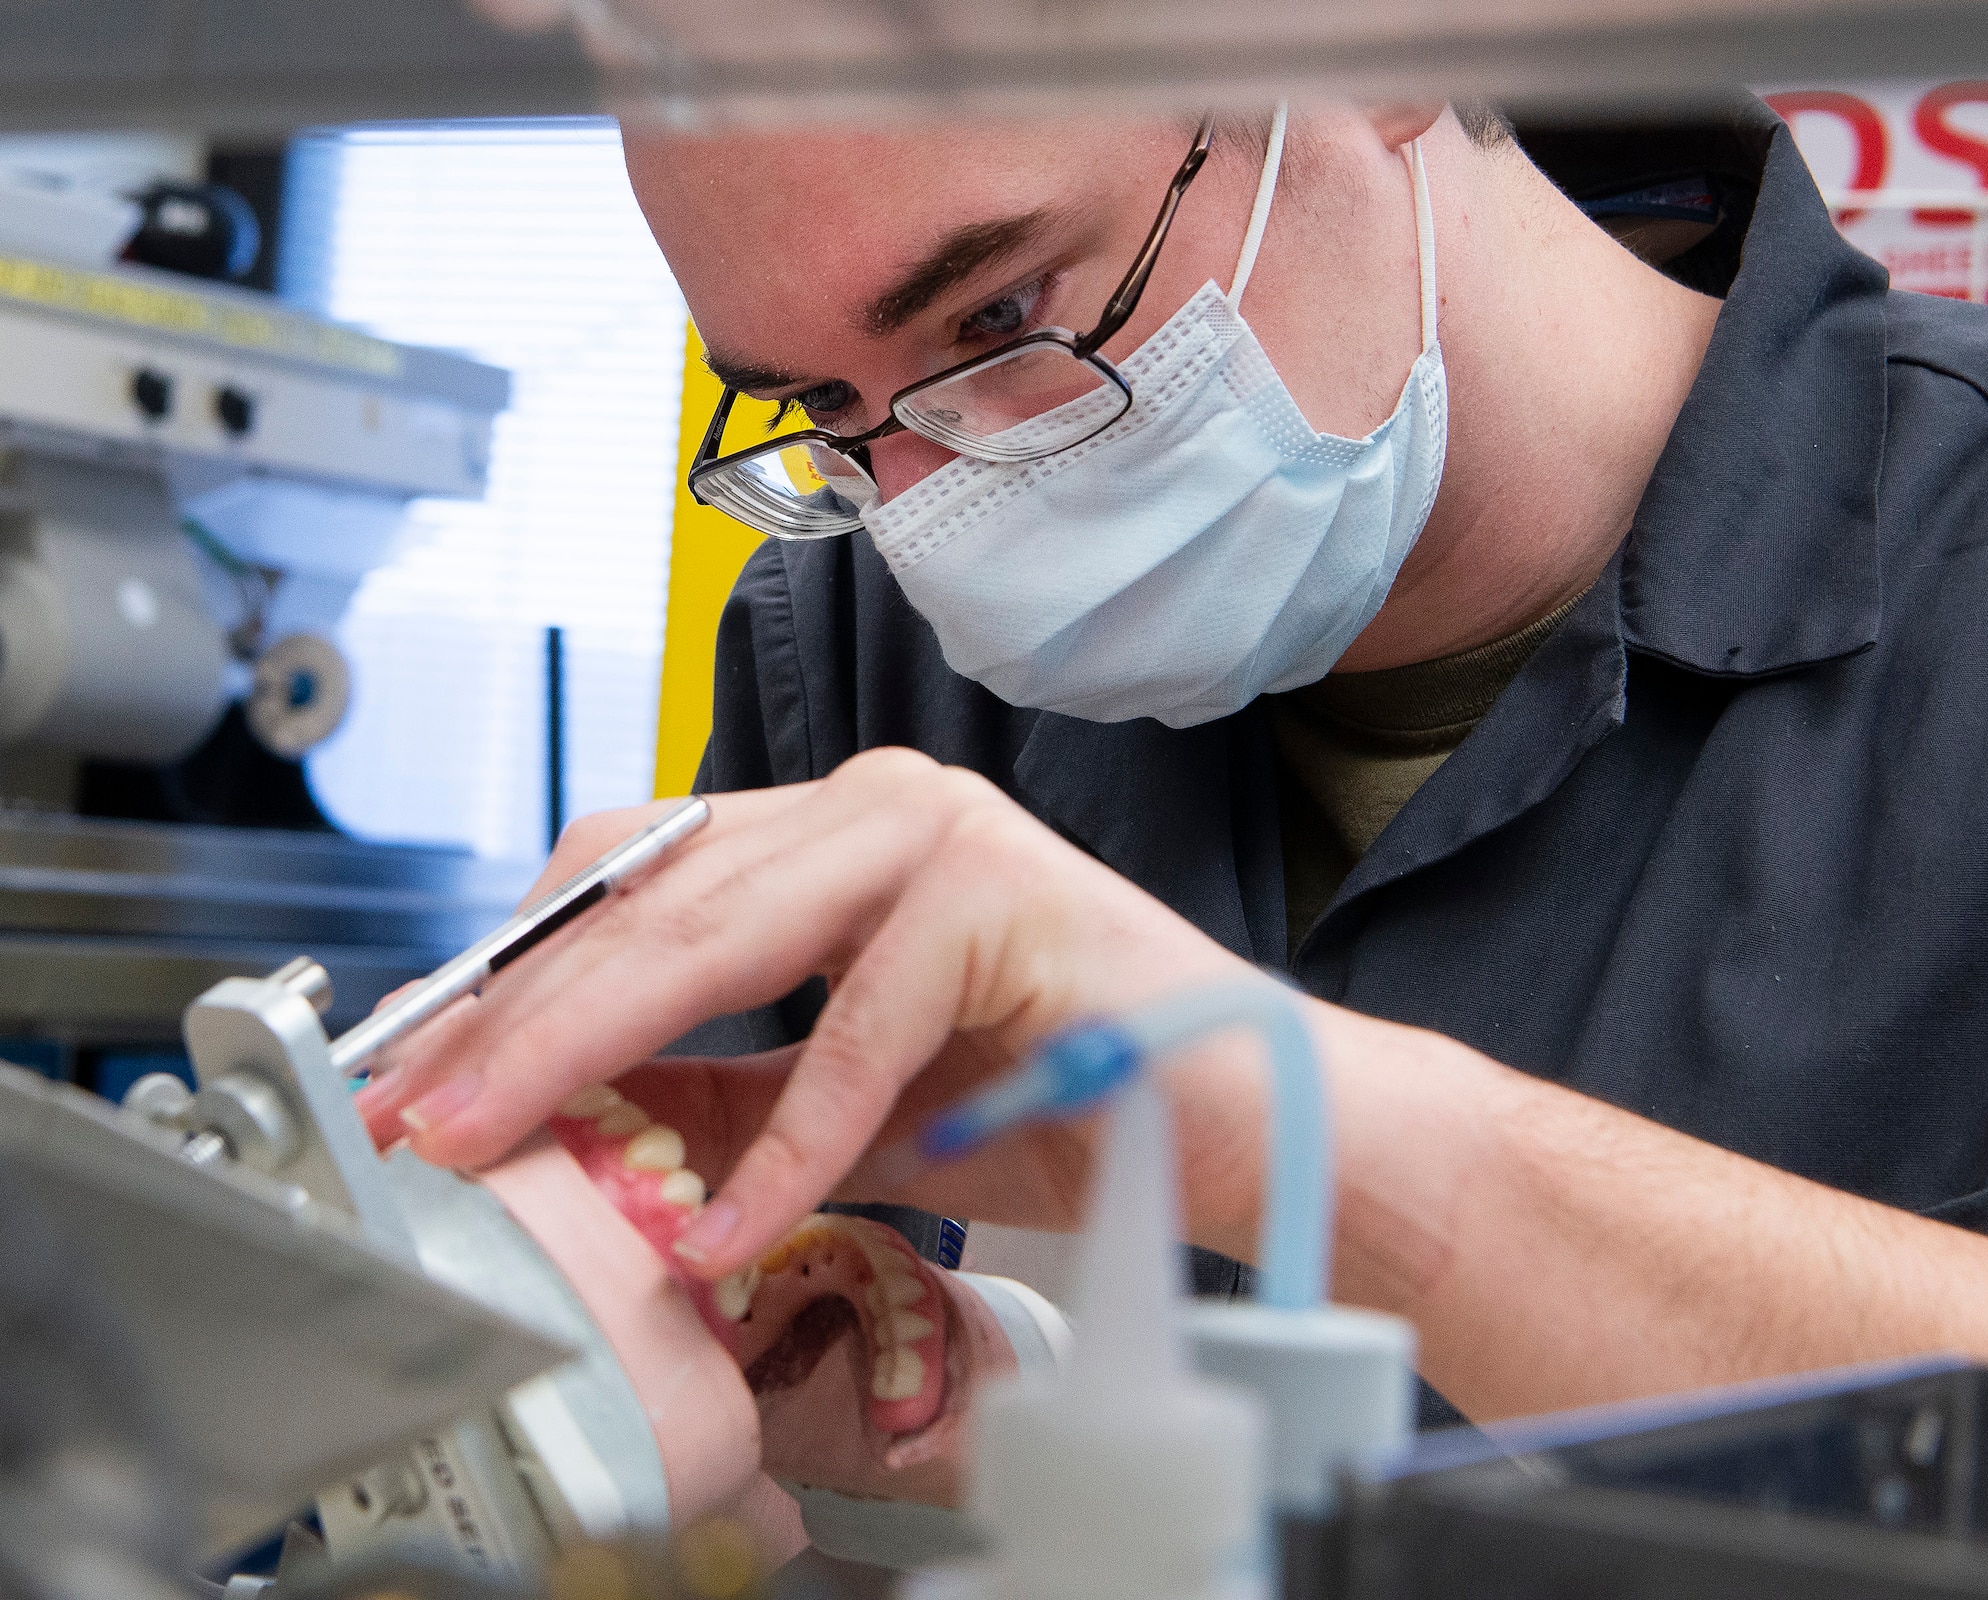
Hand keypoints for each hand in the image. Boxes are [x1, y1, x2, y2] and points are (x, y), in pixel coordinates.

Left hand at [355, 748, 1270, 1281]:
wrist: (1233, 1118)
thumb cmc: (1054, 1094)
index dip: (515, 967)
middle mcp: (876, 808)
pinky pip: (856, 1032)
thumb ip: (719, 1096)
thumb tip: (564, 1121)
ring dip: (594, 1050)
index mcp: (833, 833)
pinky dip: (785, 1143)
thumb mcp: (841, 1108)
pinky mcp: (1003, 901)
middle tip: (417, 1115)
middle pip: (649, 896)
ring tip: (499, 1146)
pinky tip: (722, 1227)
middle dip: (515, 1015)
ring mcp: (942, 839)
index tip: (424, 1070)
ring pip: (723, 934)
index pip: (632, 871)